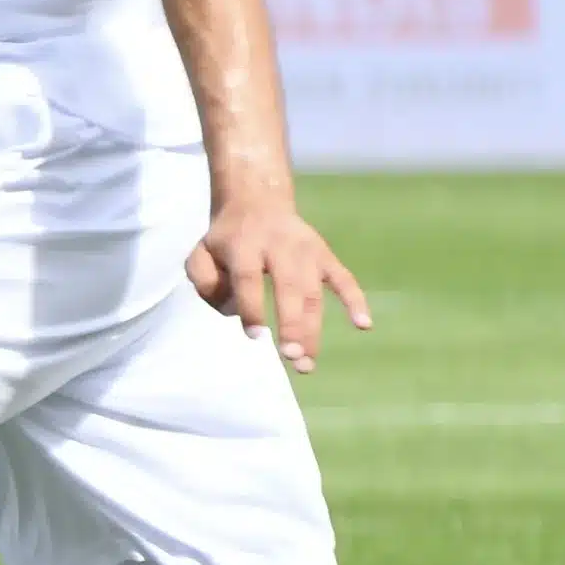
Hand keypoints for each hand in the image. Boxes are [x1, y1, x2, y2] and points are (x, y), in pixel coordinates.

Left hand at [188, 190, 372, 375]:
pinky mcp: (325, 255)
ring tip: (307, 363)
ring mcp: (307, 251)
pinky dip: (355, 301)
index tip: (256, 336)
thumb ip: (204, 282)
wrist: (257, 200)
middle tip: (292, 357)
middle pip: (289, 287)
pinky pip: (344, 279)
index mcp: (245, 245)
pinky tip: (364, 325)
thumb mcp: (200, 253)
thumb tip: (233, 312)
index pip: (249, 278)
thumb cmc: (227, 239)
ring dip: (313, 329)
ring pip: (313, 293)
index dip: (252, 308)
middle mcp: (280, 246)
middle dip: (292, 324)